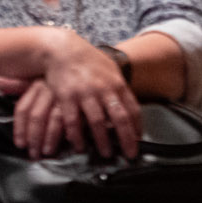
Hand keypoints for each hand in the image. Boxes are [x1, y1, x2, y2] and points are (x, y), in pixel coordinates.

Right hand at [8, 31, 140, 157]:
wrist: (63, 49)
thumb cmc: (88, 60)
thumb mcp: (109, 70)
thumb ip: (119, 88)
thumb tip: (129, 107)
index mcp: (117, 83)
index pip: (132, 109)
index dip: (137, 127)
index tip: (138, 141)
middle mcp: (103, 89)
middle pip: (119, 118)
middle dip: (126, 139)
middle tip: (130, 154)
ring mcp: (85, 93)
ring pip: (97, 122)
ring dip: (103, 141)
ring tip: (106, 153)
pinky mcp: (67, 97)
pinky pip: (73, 121)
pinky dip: (77, 136)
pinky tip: (79, 145)